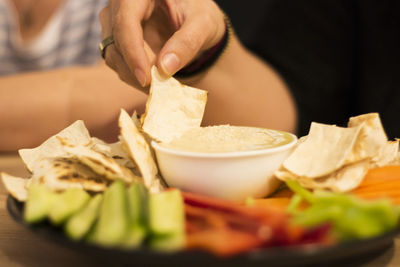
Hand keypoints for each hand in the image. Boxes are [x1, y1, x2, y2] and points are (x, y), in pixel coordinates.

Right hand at [99, 0, 224, 88]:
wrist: (195, 20)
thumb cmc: (199, 15)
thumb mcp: (203, 24)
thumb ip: (187, 42)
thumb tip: (164, 69)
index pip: (126, 20)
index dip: (133, 51)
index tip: (145, 79)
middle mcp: (120, 4)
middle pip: (115, 40)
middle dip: (134, 69)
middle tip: (158, 90)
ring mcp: (115, 22)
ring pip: (113, 55)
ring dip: (133, 76)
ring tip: (160, 88)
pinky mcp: (117, 41)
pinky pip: (119, 62)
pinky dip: (134, 76)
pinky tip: (154, 83)